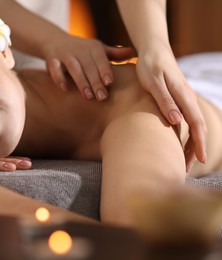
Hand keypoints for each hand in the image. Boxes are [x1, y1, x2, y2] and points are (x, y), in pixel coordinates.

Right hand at [43, 35, 133, 99]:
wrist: (55, 41)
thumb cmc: (82, 50)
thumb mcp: (98, 50)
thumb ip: (114, 54)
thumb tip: (132, 54)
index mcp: (93, 48)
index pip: (100, 59)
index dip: (105, 70)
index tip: (109, 83)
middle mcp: (79, 50)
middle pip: (88, 66)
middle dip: (95, 81)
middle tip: (102, 97)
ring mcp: (65, 55)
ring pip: (73, 68)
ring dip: (80, 81)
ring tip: (88, 97)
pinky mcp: (52, 60)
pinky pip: (54, 69)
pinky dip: (59, 78)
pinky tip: (65, 89)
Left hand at [135, 45, 206, 167]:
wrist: (153, 49)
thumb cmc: (150, 65)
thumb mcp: (153, 82)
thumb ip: (164, 100)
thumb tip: (177, 121)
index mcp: (184, 96)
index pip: (196, 124)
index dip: (199, 143)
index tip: (201, 161)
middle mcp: (187, 99)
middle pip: (197, 128)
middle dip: (195, 149)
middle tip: (187, 170)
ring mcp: (183, 99)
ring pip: (192, 125)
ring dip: (189, 144)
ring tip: (182, 162)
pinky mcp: (177, 99)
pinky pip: (185, 120)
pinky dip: (184, 134)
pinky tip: (176, 143)